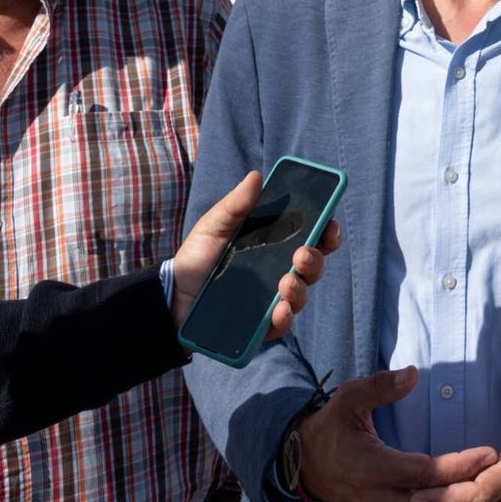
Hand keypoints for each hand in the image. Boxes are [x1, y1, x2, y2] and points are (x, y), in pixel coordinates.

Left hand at [169, 170, 342, 336]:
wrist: (172, 296)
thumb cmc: (196, 258)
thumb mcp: (214, 226)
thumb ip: (236, 204)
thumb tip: (257, 176)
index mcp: (274, 245)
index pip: (311, 237)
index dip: (327, 232)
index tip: (329, 227)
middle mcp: (279, 271)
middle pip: (313, 266)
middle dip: (315, 260)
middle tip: (302, 255)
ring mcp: (272, 299)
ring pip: (301, 294)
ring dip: (300, 289)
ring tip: (286, 283)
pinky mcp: (261, 325)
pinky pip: (281, 324)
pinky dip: (285, 317)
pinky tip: (279, 310)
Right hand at [298, 367, 499, 501]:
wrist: (304, 466)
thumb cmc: (331, 427)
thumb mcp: (347, 399)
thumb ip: (379, 386)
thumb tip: (413, 374)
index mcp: (373, 468)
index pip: (426, 474)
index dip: (460, 466)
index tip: (492, 453)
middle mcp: (380, 500)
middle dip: (472, 490)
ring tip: (495, 484)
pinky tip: (472, 500)